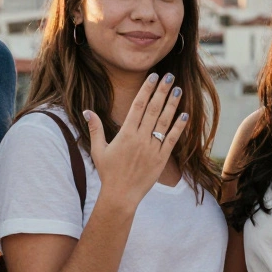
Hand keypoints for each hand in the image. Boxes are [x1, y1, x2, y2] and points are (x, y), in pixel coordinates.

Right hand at [83, 73, 187, 211]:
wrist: (121, 195)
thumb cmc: (108, 172)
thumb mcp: (98, 150)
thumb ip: (95, 128)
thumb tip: (87, 111)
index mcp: (126, 134)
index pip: (138, 105)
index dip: (147, 90)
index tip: (153, 77)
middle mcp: (140, 138)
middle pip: (154, 109)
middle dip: (162, 91)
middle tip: (170, 76)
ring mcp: (152, 148)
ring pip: (165, 122)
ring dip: (172, 105)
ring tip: (178, 90)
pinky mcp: (161, 159)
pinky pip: (172, 140)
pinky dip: (179, 127)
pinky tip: (185, 115)